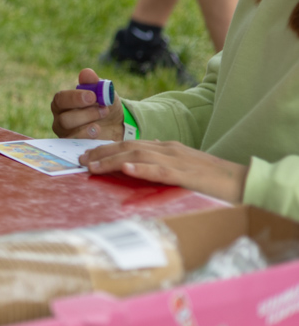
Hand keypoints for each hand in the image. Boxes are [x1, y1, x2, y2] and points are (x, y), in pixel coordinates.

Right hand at [51, 67, 124, 140]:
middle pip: (65, 119)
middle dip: (86, 114)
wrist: (117, 124)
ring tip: (103, 120)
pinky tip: (101, 132)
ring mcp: (67, 135)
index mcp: (62, 102)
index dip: (75, 98)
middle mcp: (60, 119)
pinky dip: (90, 138)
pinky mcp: (75, 147)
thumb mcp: (103, 92)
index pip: (61, 99)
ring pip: (71, 133)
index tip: (92, 96)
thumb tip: (87, 72)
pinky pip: (78, 145)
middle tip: (103, 110)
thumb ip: (94, 83)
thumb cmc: (104, 105)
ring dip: (89, 126)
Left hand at [81, 139, 248, 202]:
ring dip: (112, 160)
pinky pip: (161, 170)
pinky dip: (142, 169)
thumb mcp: (183, 168)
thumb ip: (162, 165)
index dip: (106, 148)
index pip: (130, 144)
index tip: (87, 154)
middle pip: (128, 146)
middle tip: (79, 160)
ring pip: (138, 156)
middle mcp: (169, 150)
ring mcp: (178, 161)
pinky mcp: (188, 175)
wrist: (245, 181)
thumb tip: (137, 166)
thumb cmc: (213, 179)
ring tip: (91, 165)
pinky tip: (125, 169)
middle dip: (101, 152)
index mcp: (167, 148)